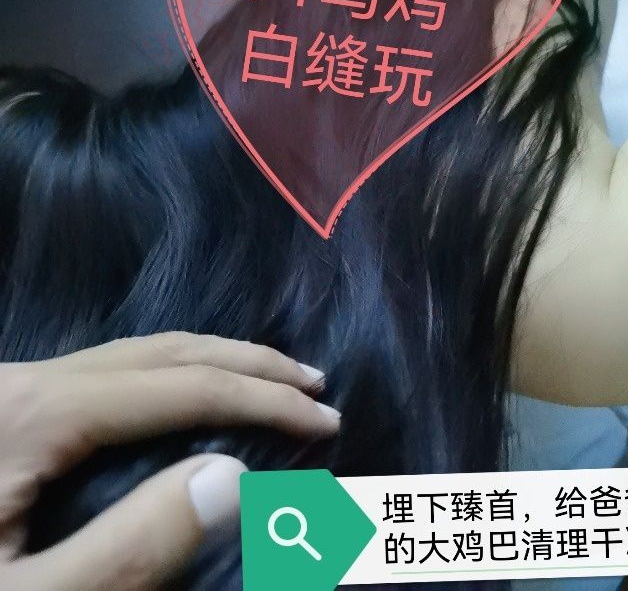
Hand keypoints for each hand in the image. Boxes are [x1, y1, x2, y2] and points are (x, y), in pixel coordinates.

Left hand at [0, 332, 338, 589]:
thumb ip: (128, 549)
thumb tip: (231, 475)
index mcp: (34, 414)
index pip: (179, 386)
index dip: (261, 399)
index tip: (325, 419)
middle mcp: (28, 381)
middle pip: (162, 350)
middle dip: (246, 363)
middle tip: (312, 383)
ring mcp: (16, 389)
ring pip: (134, 353)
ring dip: (211, 362)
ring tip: (267, 380)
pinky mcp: (11, 409)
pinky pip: (109, 373)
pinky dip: (170, 377)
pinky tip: (187, 397)